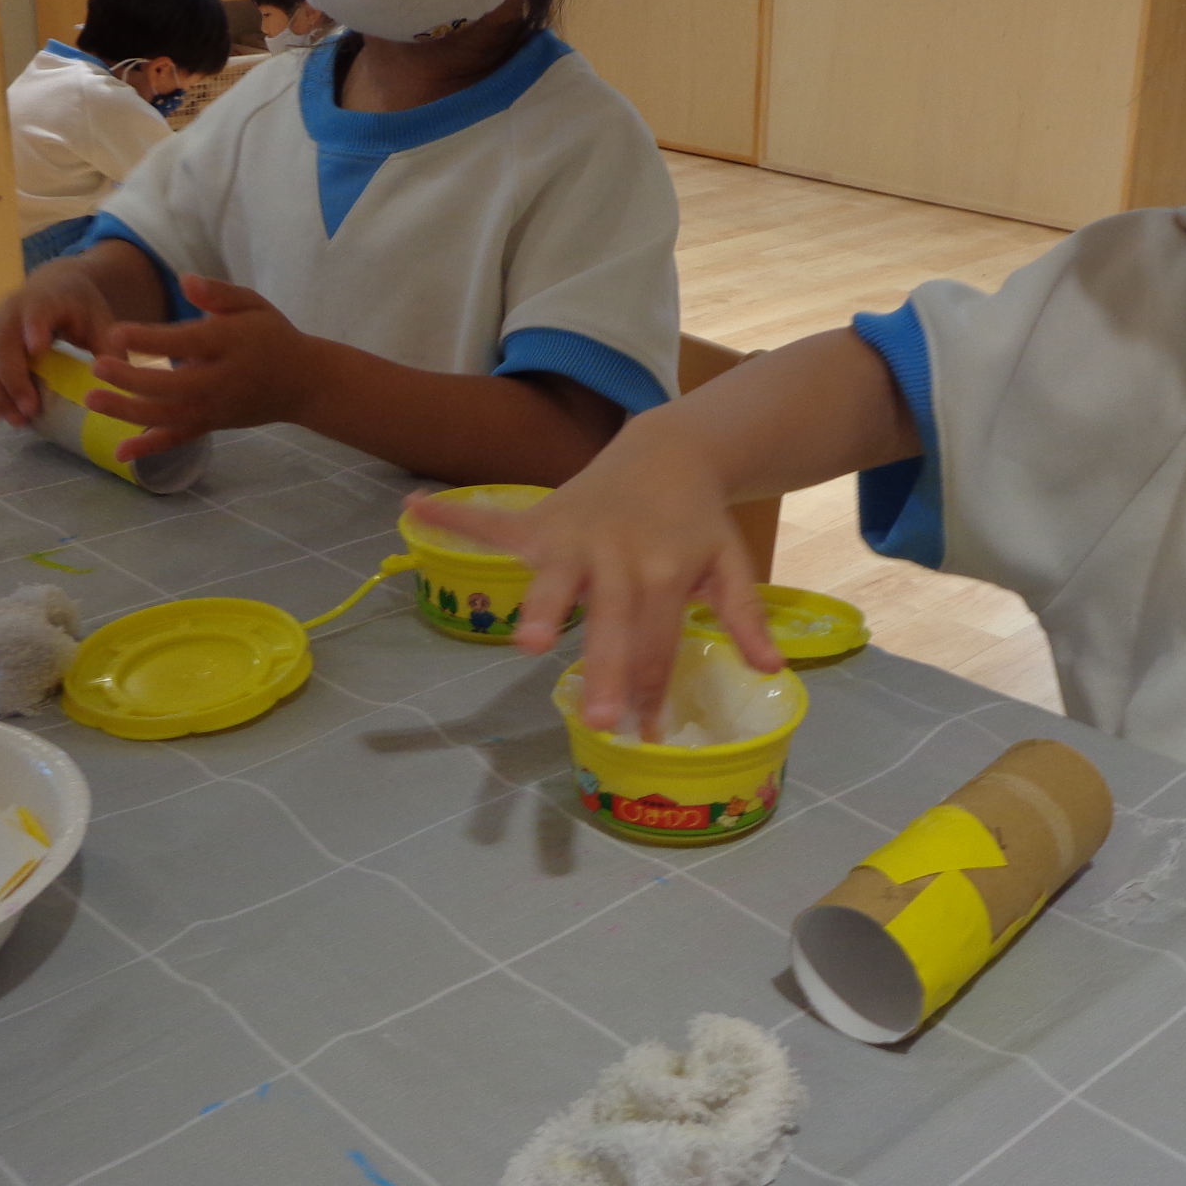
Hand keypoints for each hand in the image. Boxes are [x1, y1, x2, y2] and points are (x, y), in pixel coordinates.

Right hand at [0, 259, 121, 425]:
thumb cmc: (82, 308)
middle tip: (29, 409)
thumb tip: (121, 387)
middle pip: (4, 341)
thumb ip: (111, 350)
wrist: (55, 286)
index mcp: (46, 298)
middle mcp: (13, 308)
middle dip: (13, 377)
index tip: (37, 349)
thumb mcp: (102, 322)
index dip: (34, 327)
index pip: (37, 310)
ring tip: (13, 420)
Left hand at [82, 274, 311, 458]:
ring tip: (93, 400)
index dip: (150, 339)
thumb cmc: (272, 336)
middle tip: (97, 366)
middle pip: (170, 385)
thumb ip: (218, 293)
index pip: (184, 342)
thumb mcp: (252, 304)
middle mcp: (220, 381)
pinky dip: (149, 448)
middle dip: (131, 378)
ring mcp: (214, 409)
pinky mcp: (211, 425)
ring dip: (128, 411)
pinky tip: (119, 454)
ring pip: (168, 415)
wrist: (304, 383)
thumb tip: (184, 279)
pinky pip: (178, 439)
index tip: (116, 332)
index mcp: (228, 344)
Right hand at [412, 438, 780, 732]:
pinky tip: (413, 511)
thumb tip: (772, 671)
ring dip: (542, 609)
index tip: (643, 736)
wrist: (670, 449)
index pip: (659, 643)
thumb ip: (745, 616)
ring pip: (554, 581)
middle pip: (613, 625)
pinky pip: (495, 523)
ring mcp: (577, 539)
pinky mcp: (544, 520)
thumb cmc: (696, 520)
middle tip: (603, 721)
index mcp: (666, 572)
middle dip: (609, 672)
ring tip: (529, 643)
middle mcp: (620, 558)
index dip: (652, 692)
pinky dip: (454, 517)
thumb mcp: (730, 563)